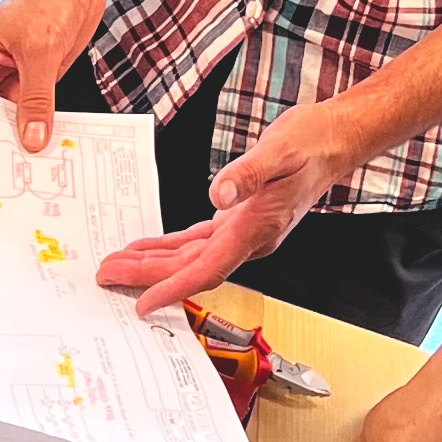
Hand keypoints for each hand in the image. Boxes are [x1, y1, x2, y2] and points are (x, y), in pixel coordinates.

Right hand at [0, 0, 107, 151]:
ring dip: (28, 133)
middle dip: (4, 137)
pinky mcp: (39, 76)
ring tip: (36, 163)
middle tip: (14, 172)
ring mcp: (15, 74)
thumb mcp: (41, 52)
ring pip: (17, 115)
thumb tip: (33, 137)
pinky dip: (46, 122)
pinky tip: (53, 142)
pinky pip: (39, 107)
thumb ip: (37, 99)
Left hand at [95, 96, 355, 315]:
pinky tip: (149, 246)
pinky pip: (200, 241)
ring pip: (192, 257)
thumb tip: (218, 195)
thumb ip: (248, 174)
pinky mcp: (241, 218)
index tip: (143, 302)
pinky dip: (172, 246)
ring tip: (117, 264)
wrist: (335, 140)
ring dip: (155, 263)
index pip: (209, 270)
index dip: (174, 288)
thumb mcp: (279, 151)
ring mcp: (246, 231)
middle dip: (148, 275)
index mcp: (258, 228)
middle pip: (192, 268)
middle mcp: (251, 238)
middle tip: (107, 276)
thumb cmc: (312, 144)